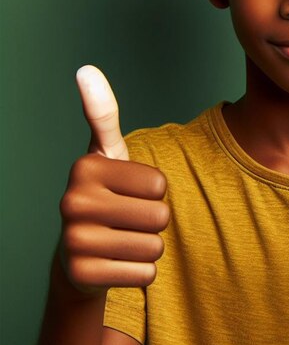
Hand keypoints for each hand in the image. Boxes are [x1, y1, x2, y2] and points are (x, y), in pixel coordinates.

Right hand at [58, 65, 169, 296]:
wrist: (79, 253)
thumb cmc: (105, 195)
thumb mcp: (106, 153)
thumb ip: (102, 113)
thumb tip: (86, 68)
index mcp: (85, 167)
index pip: (160, 183)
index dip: (154, 190)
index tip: (128, 191)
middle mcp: (72, 202)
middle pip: (160, 215)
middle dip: (155, 221)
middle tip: (128, 220)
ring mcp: (73, 241)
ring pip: (155, 246)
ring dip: (149, 246)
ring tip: (123, 240)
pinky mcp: (82, 276)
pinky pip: (145, 273)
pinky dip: (141, 271)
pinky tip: (117, 263)